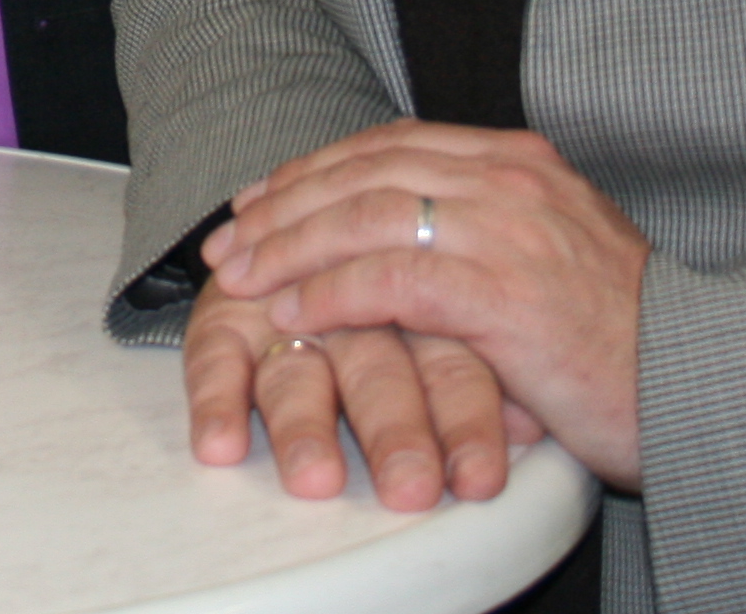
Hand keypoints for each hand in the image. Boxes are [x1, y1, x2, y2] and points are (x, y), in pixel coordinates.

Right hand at [184, 285, 534, 510]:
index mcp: (426, 295)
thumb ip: (492, 378)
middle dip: (394, 428)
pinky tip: (220, 445)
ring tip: (316, 481)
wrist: (316, 257)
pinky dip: (217, 399)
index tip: (479, 482)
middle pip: (379, 365)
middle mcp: (357, 305)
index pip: (456, 359)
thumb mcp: (471, 338)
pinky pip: (215, 361)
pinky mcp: (232, 318)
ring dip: (305, 427)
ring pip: (298, 370)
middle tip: (409, 486)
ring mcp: (283, 310)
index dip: (468, 420)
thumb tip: (530, 419)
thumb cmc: (415, 314)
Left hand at [207, 119, 648, 490]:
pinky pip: (388, 280)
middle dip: (285, 202)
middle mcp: (510, 180)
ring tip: (241, 276)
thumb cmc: (627, 337)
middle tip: (229, 237)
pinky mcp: (500, 293)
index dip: (317, 169)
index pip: (392, 144)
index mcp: (522, 161)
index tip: (263, 197)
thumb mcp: (557, 255)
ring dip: (289, 245)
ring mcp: (505, 231)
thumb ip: (491, 229)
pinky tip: (292, 311)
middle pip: (365, 170)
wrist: (702, 379)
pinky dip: (329, 292)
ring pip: (363, 216)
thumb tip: (410, 240)